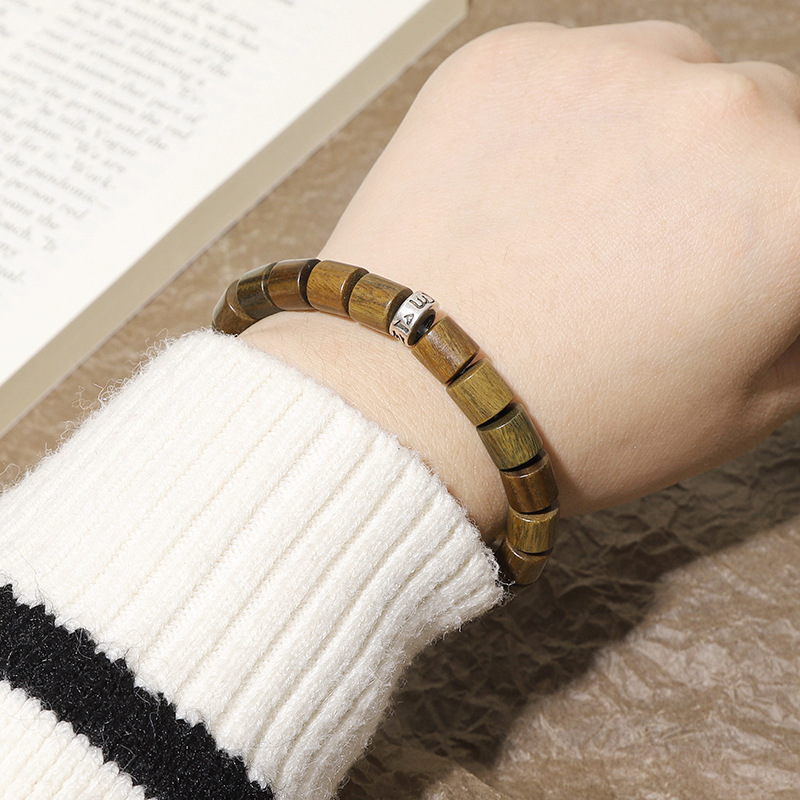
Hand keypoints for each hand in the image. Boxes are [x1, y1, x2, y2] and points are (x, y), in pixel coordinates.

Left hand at [245, 21, 799, 531]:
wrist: (412, 402)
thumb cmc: (566, 423)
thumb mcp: (736, 409)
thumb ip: (793, 321)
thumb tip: (784, 273)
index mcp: (792, 201)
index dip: (776, 233)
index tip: (733, 262)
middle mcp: (714, 109)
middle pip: (759, 114)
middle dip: (724, 176)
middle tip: (659, 247)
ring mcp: (601, 68)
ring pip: (668, 73)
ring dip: (650, 132)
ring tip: (582, 219)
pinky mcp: (505, 61)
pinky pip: (570, 67)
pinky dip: (563, 118)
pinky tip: (524, 191)